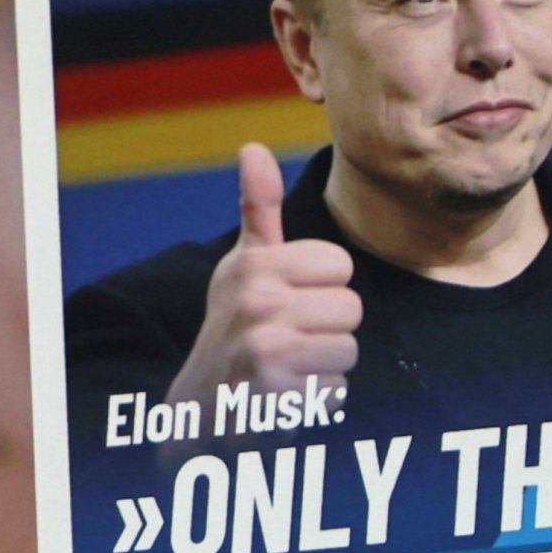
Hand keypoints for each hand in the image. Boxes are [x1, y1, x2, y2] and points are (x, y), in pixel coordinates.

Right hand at [167, 143, 361, 412]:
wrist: (200, 405)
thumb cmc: (233, 326)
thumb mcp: (241, 265)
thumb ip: (257, 209)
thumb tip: (254, 147)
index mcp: (255, 265)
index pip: (341, 266)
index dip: (324, 287)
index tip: (289, 300)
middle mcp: (257, 302)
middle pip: (352, 309)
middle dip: (328, 329)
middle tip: (289, 337)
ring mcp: (266, 349)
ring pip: (349, 350)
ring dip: (325, 364)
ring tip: (289, 364)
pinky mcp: (278, 395)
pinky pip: (337, 388)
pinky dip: (318, 398)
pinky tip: (287, 392)